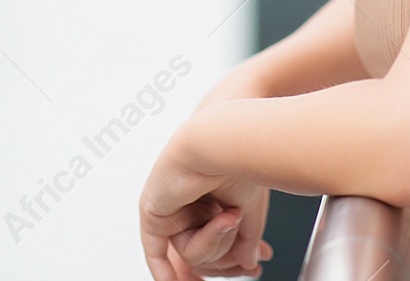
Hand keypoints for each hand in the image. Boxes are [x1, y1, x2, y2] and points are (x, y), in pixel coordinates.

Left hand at [140, 131, 272, 279]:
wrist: (222, 141)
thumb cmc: (237, 160)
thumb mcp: (249, 208)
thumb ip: (247, 238)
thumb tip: (248, 263)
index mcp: (212, 200)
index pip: (221, 244)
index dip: (238, 259)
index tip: (255, 268)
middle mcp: (190, 205)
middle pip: (206, 253)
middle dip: (228, 249)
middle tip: (243, 231)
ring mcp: (171, 208)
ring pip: (192, 253)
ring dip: (214, 240)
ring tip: (227, 214)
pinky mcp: (154, 211)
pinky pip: (155, 251)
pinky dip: (163, 271)